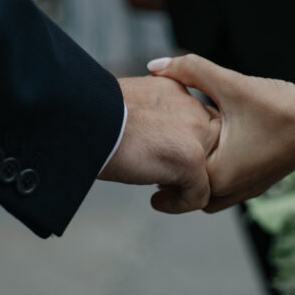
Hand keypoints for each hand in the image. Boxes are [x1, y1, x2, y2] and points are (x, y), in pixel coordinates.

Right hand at [99, 76, 220, 212]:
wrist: (83, 120)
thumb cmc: (92, 115)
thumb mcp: (130, 105)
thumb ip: (153, 117)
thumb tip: (155, 141)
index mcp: (176, 90)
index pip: (197, 121)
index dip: (184, 143)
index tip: (159, 156)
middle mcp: (192, 108)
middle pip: (212, 145)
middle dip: (192, 164)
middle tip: (162, 176)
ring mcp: (196, 134)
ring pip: (211, 170)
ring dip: (188, 183)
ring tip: (161, 189)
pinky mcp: (191, 160)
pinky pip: (199, 195)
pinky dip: (179, 204)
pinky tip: (156, 201)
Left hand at [148, 55, 294, 211]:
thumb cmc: (278, 104)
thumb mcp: (230, 83)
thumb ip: (190, 71)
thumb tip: (153, 64)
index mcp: (220, 174)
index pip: (177, 187)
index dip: (158, 176)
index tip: (141, 169)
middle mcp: (234, 189)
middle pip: (192, 200)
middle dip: (175, 191)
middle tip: (155, 176)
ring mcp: (251, 188)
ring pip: (213, 198)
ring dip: (197, 187)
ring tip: (180, 169)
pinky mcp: (263, 181)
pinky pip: (230, 191)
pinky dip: (216, 181)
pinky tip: (211, 156)